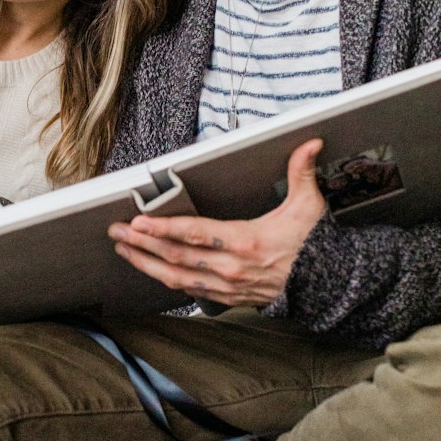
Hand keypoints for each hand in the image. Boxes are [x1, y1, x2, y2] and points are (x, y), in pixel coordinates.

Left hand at [108, 140, 326, 307]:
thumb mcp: (308, 205)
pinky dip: (166, 278)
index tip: (137, 222)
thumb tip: (310, 143)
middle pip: (175, 256)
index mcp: (244, 242)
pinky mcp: (227, 297)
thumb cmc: (313, 245)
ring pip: (176, 277)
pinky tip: (150, 269)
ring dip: (146, 263)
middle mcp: (230, 267)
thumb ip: (302, 172)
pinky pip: (189, 290)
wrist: (325, 285)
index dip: (163, 228)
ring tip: (123, 250)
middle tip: (115, 232)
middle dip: (141, 244)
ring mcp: (227, 285)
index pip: (194, 234)